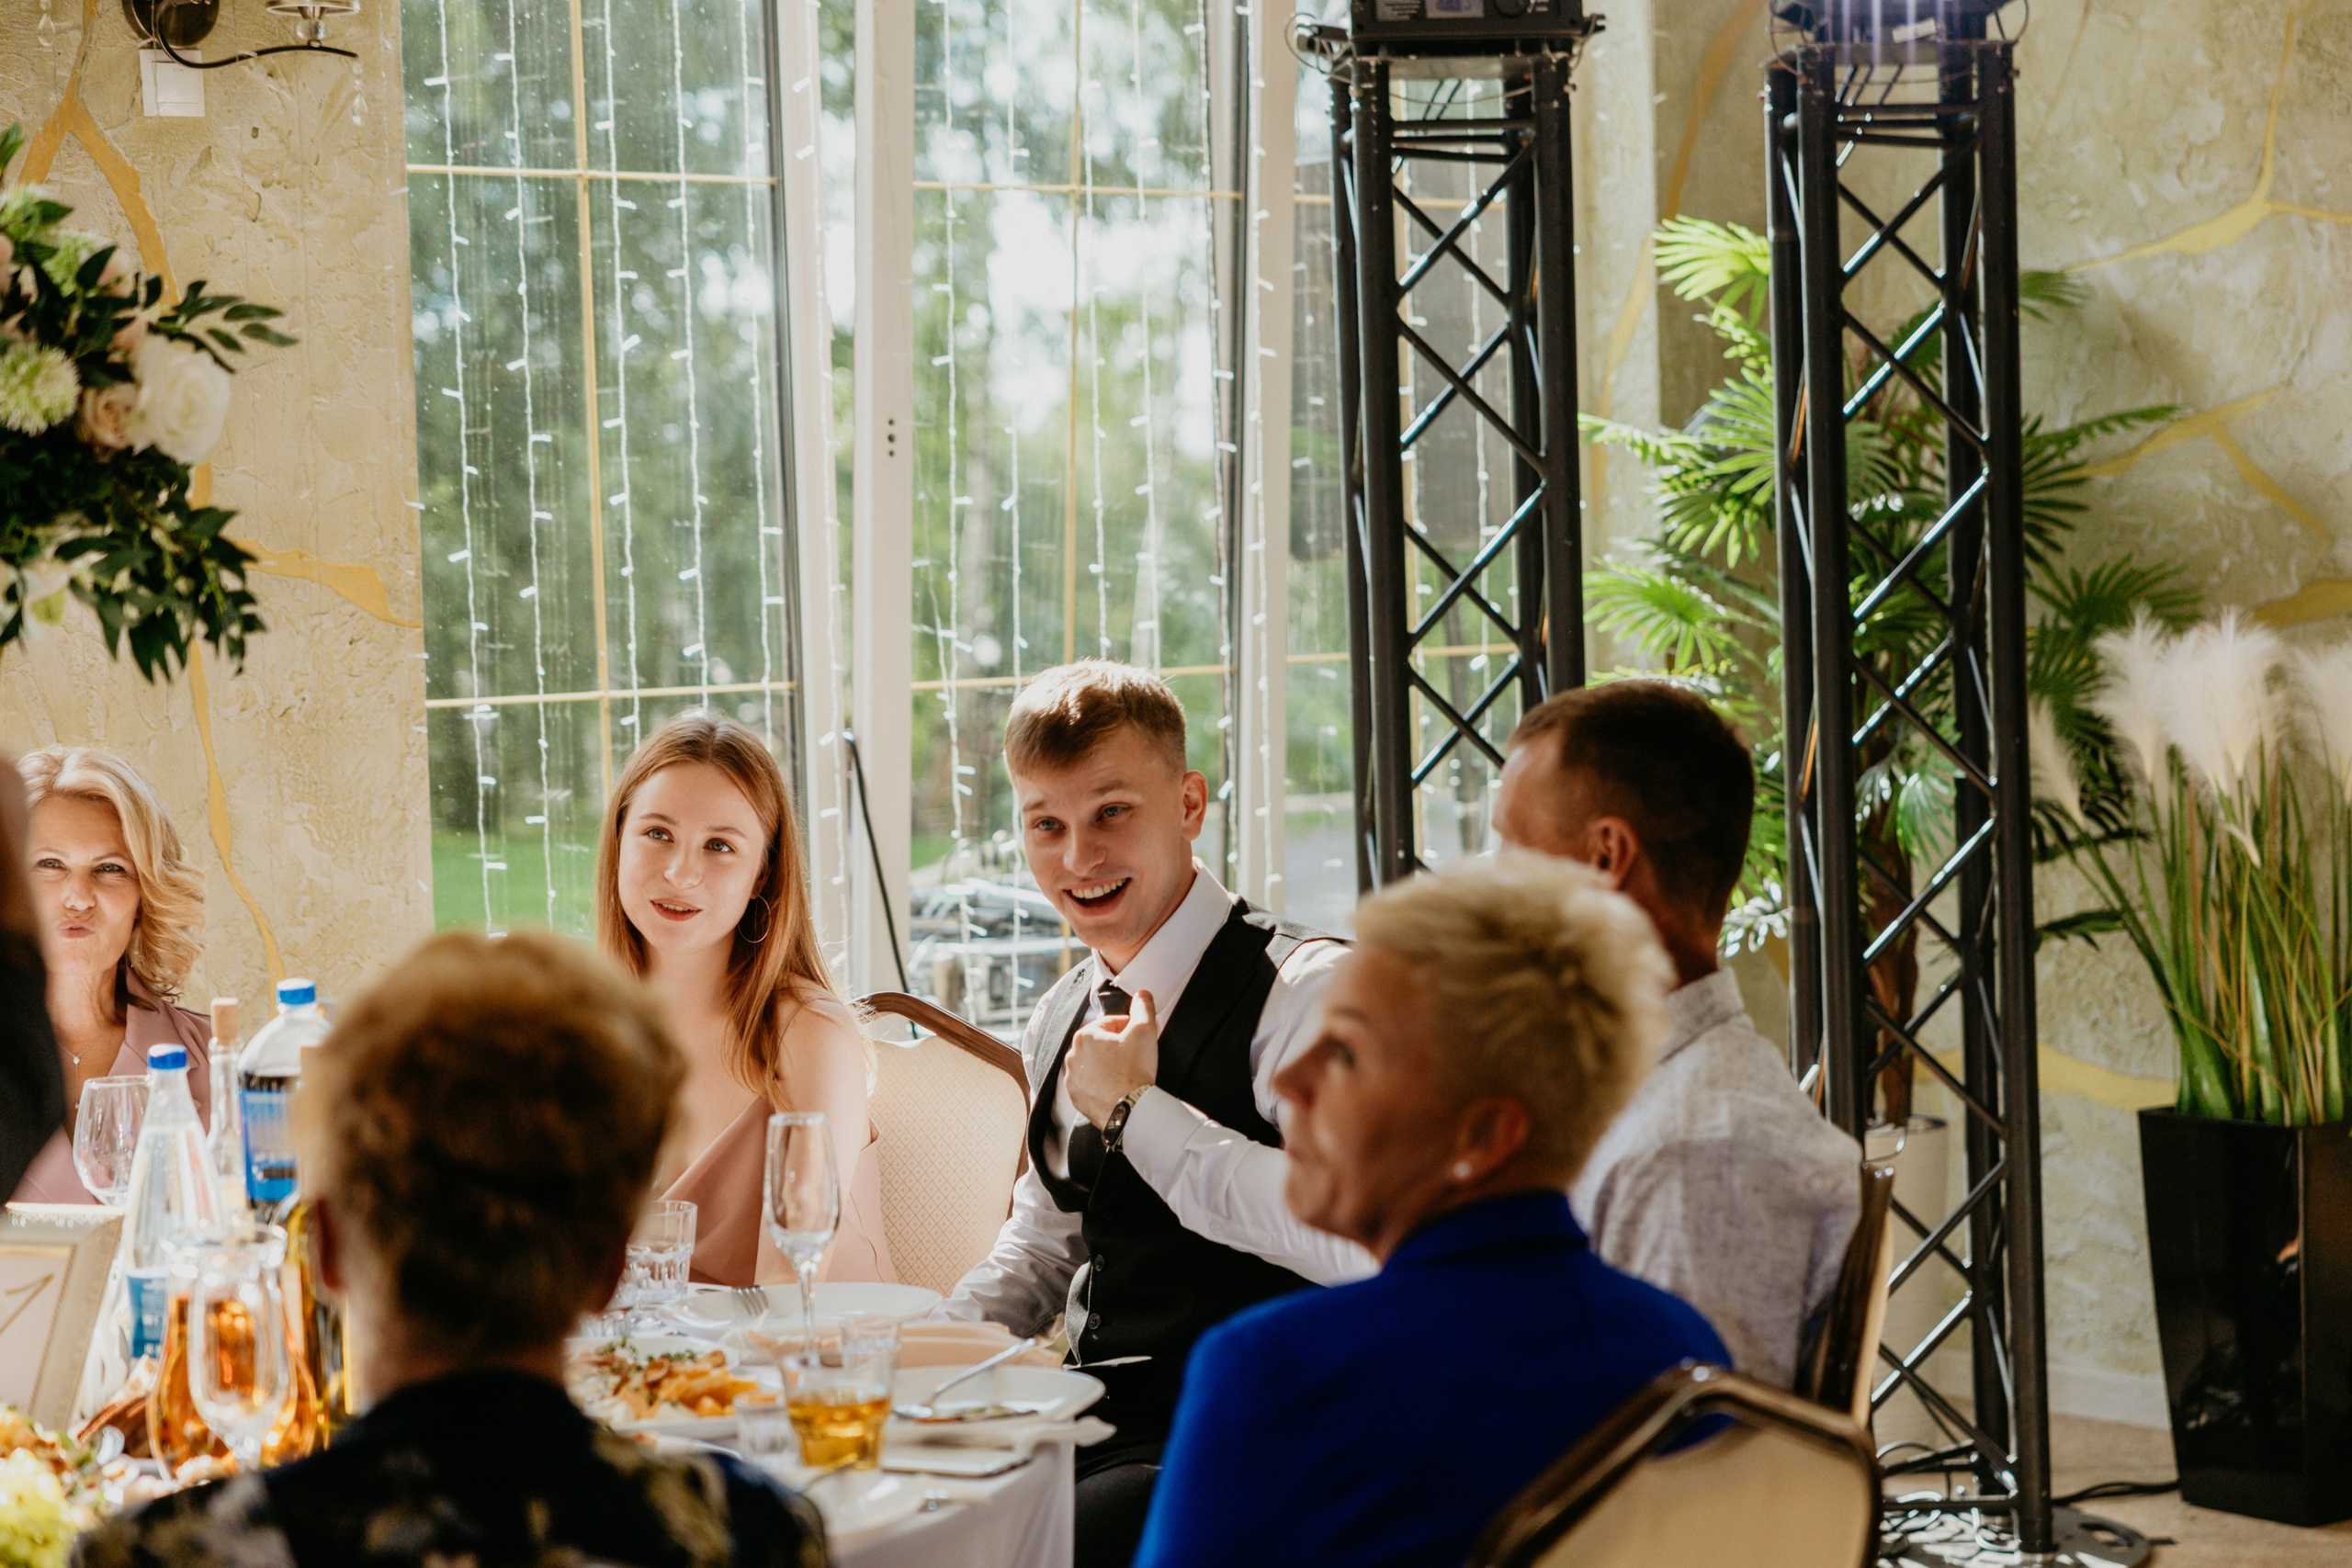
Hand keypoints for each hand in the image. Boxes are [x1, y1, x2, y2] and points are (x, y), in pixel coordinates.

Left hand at [1066, 989, 1159, 1126]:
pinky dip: (1100, 1084)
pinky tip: (1116, 1087)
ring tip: (1125, 1073)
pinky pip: (1089, 1084)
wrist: (1130, 1109)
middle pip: (1100, 1044)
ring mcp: (1072, 1078)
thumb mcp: (1144, 1031)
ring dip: (1107, 1065)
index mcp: (1085, 1036)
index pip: (1110, 1024)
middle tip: (1134, 1057)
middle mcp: (1073, 1055)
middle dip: (1116, 1047)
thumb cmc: (1134, 1071)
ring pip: (1094, 1064)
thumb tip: (1142, 995)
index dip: (1129, 1029)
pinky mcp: (1076, 1097)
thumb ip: (1143, 1008)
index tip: (1139, 1039)